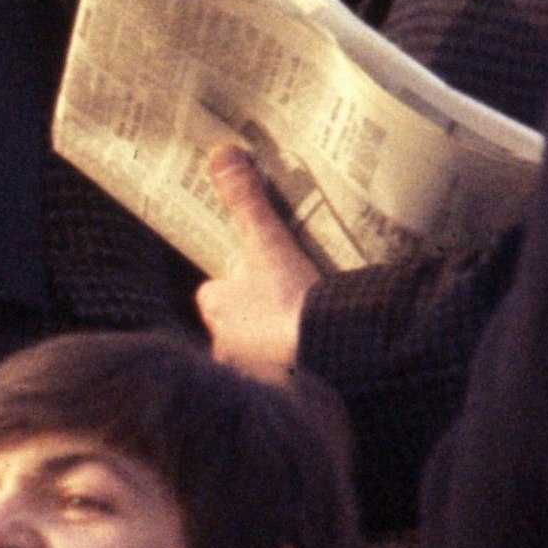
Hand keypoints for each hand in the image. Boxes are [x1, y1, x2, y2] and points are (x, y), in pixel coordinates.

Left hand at [192, 146, 317, 372]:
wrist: (331, 357)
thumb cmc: (291, 302)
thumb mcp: (268, 243)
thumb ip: (246, 201)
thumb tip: (222, 153)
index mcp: (216, 310)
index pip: (215, 294)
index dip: (234, 282)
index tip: (259, 273)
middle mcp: (224, 346)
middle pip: (238, 323)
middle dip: (259, 314)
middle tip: (291, 297)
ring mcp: (252, 373)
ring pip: (259, 351)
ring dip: (278, 342)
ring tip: (310, 324)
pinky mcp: (282, 394)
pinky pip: (286, 375)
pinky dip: (299, 367)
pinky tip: (322, 355)